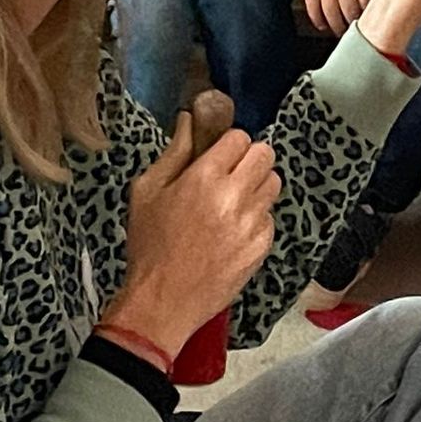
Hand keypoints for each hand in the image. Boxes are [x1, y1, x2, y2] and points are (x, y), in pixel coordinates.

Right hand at [100, 112, 280, 357]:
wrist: (162, 302)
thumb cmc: (149, 246)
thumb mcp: (147, 192)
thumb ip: (174, 152)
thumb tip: (189, 119)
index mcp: (204, 178)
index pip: (240, 138)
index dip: (229, 144)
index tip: (219, 156)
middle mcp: (234, 196)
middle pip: (265, 154)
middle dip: (249, 159)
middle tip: (231, 174)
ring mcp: (252, 223)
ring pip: (273, 184)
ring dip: (257, 186)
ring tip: (234, 202)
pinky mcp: (261, 247)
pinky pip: (270, 217)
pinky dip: (257, 219)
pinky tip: (233, 231)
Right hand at [284, 0, 372, 36]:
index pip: (366, 5)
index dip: (369, 18)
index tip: (372, 26)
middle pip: (349, 15)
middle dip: (354, 27)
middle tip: (357, 35)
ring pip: (331, 16)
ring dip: (337, 28)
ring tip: (341, 33)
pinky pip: (313, 10)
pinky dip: (318, 21)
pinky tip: (323, 26)